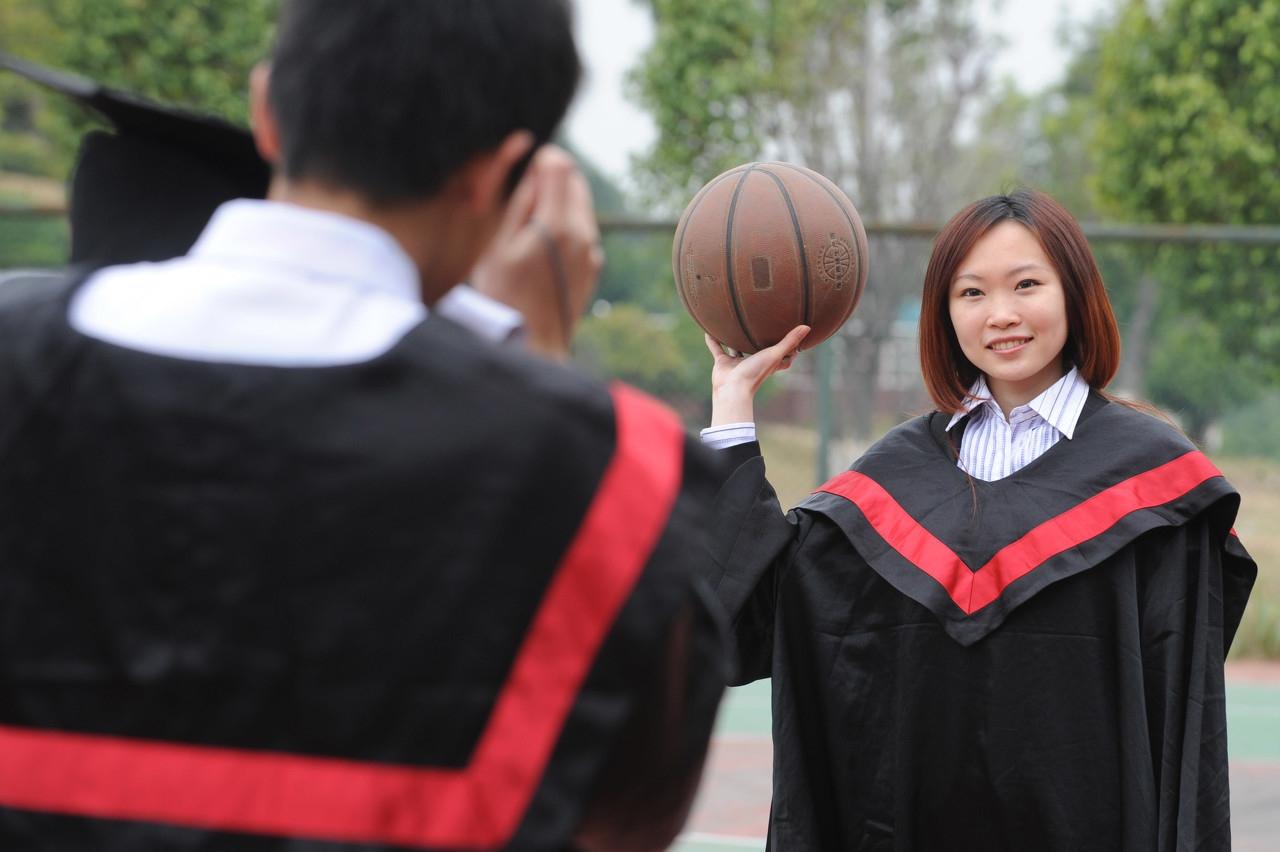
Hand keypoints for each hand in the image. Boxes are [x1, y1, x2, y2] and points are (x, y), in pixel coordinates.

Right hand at [469, 145, 602, 360]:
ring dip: (558, 204)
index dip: (539, 161)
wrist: (532, 346)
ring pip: (580, 205)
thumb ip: (518, 203)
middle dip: (551, 180)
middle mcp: (582, 234)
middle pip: (575, 181)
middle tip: (521, 202)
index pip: (559, 165)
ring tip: (528, 230)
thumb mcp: (497, 246)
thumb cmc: (503, 297)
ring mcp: (592, 251)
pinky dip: (566, 226)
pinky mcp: (594, 266)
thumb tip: (533, 167)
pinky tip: (541, 250)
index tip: (521, 175)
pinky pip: (582, 230)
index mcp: (556, 224)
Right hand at [705, 325, 809, 425]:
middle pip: (759, 350)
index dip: (789, 348)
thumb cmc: (756, 373)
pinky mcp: (723, 363)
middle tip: (764, 323)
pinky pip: (717, 349)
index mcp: (768, 362)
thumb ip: (789, 341)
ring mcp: (737, 363)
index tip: (794, 335)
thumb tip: (808, 327)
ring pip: (736, 348)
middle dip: (760, 340)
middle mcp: (753, 362)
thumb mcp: (775, 354)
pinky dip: (712, 341)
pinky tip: (708, 330)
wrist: (732, 388)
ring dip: (733, 339)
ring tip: (733, 323)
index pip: (783, 356)